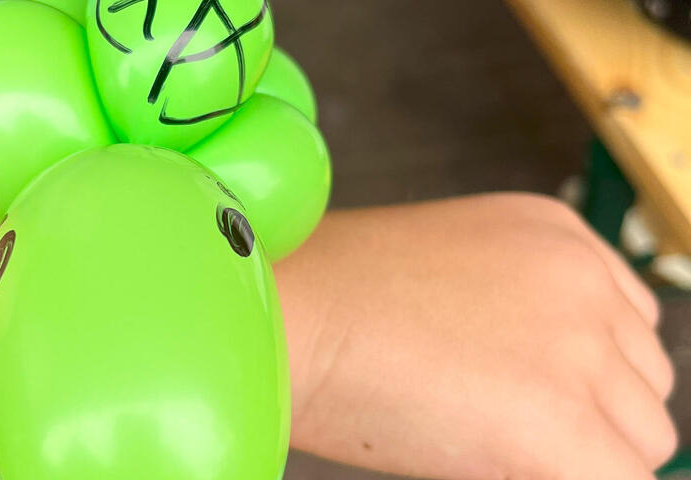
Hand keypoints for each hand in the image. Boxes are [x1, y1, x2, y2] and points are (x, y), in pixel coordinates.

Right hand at [277, 193, 675, 479]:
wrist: (278, 313)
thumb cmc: (323, 299)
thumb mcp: (442, 275)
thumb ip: (512, 315)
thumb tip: (535, 386)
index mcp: (554, 236)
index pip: (628, 326)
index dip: (587, 378)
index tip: (542, 400)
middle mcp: (582, 279)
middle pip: (641, 386)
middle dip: (586, 418)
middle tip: (497, 426)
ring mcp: (577, 347)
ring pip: (638, 442)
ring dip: (577, 457)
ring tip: (481, 443)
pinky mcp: (558, 421)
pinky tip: (493, 467)